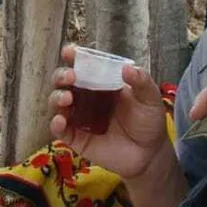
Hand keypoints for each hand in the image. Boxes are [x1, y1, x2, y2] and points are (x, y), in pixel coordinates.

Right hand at [49, 45, 169, 179]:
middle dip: (62, 75)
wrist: (149, 154)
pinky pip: (60, 130)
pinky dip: (55, 124)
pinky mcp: (76, 138)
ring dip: (57, 97)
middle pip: (64, 81)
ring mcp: (80, 117)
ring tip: (67, 98)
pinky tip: (60, 121)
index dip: (74, 56)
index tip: (70, 52)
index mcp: (102, 81)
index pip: (84, 65)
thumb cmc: (148, 121)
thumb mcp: (150, 99)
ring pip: (58, 102)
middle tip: (71, 77)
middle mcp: (87, 96)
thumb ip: (142, 82)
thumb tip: (126, 68)